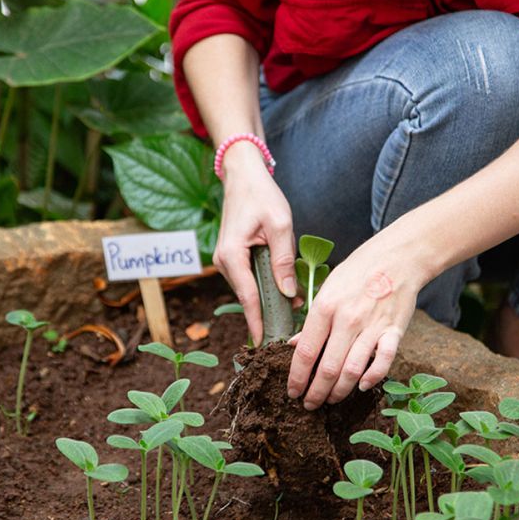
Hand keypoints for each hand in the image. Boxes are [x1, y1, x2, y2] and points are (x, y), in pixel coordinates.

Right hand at [213, 143, 296, 344]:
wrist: (243, 176)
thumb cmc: (261, 195)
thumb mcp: (281, 225)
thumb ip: (284, 259)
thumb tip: (288, 292)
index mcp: (232, 254)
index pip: (248, 296)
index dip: (257, 321)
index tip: (264, 343)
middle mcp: (224, 261)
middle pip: (248, 296)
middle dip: (268, 312)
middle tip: (291, 329)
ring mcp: (226, 260)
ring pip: (249, 288)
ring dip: (269, 298)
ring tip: (294, 307)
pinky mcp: (232, 258)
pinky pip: (249, 278)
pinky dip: (265, 285)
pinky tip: (285, 290)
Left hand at [287, 235, 420, 408]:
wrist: (397, 258)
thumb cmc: (357, 272)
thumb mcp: (327, 289)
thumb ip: (312, 320)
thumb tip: (295, 345)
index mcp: (325, 308)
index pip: (306, 352)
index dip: (297, 377)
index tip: (292, 391)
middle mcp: (347, 320)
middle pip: (327, 368)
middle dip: (316, 392)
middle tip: (310, 404)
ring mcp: (372, 327)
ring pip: (352, 371)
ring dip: (339, 391)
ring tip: (330, 399)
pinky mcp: (394, 331)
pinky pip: (383, 362)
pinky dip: (372, 378)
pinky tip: (362, 386)